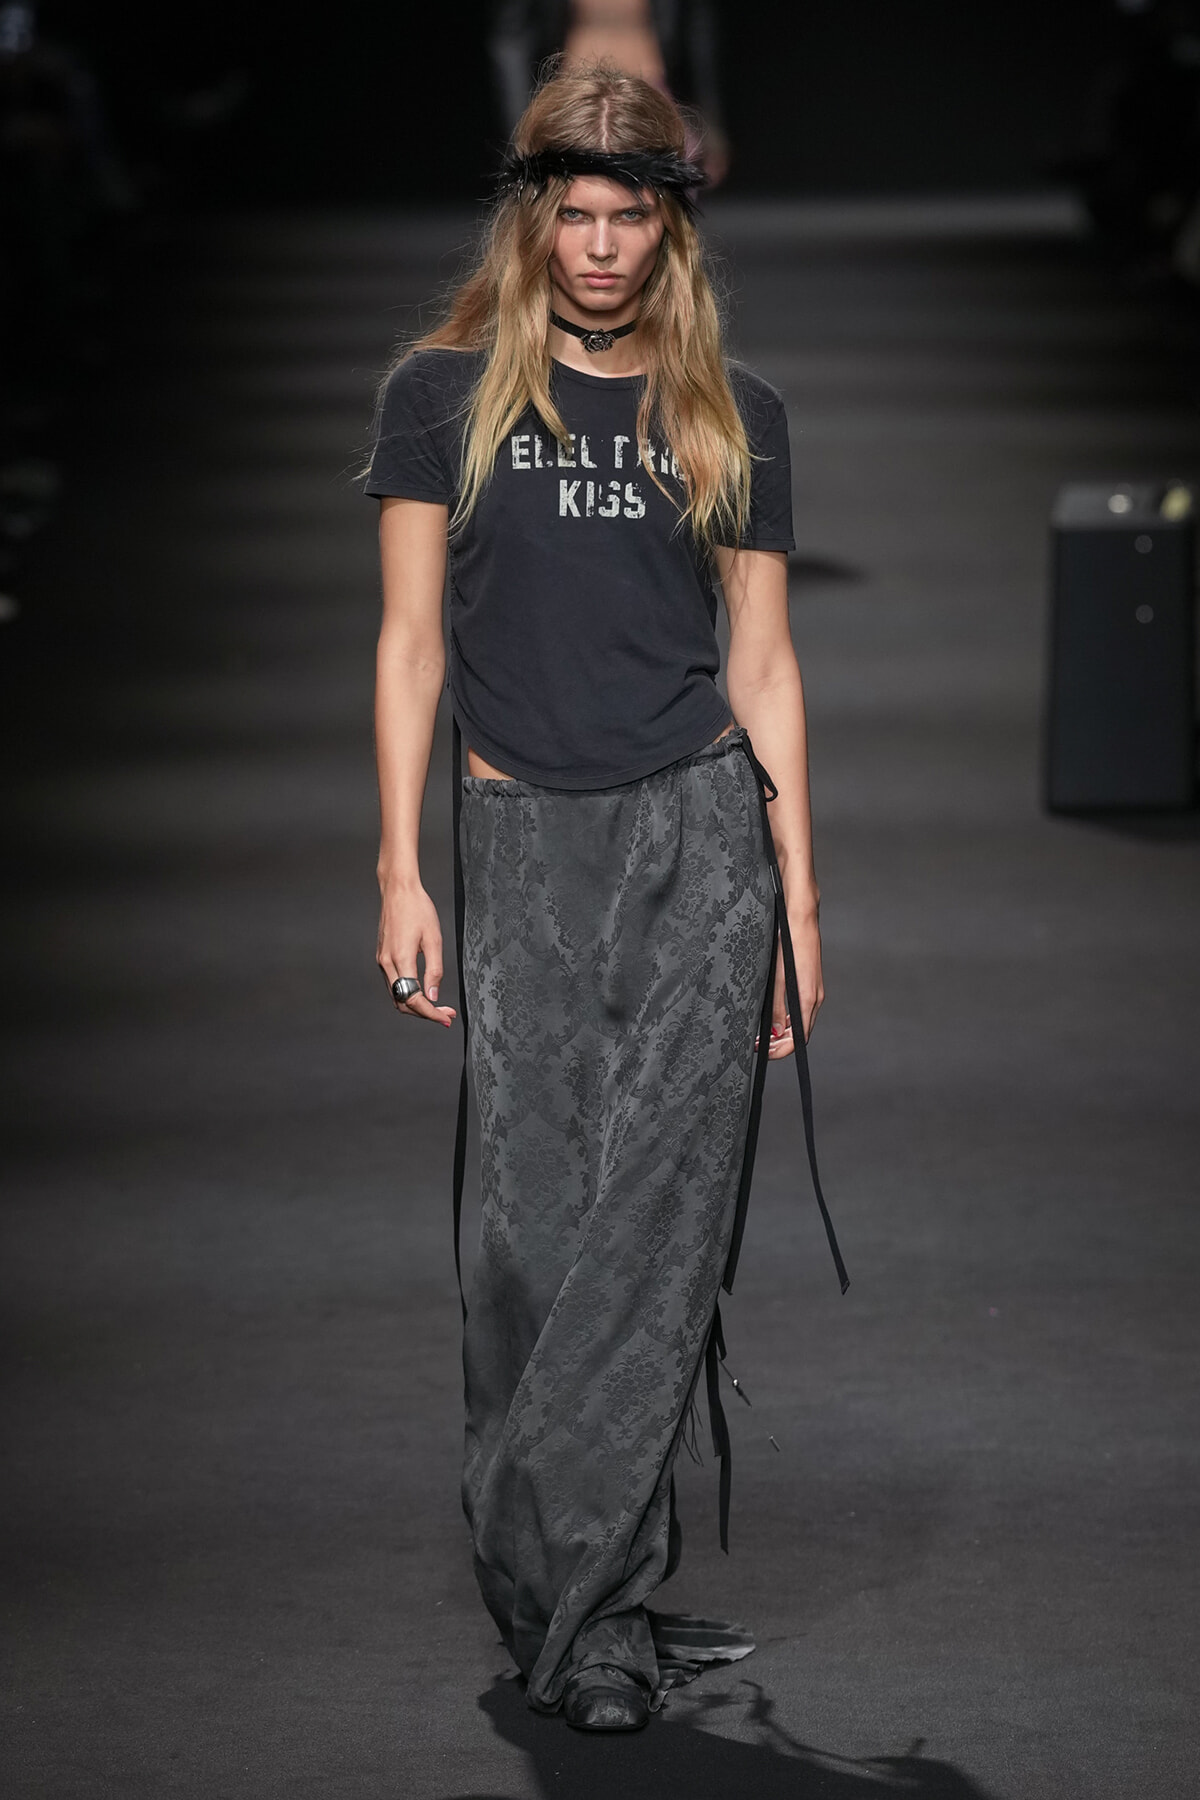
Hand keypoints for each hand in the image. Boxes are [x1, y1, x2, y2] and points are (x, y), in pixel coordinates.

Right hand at [377, 880, 456, 1027]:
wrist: (398, 890)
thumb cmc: (418, 909)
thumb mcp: (434, 939)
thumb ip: (435, 970)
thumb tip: (434, 996)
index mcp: (401, 959)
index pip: (414, 999)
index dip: (431, 1013)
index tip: (446, 1018)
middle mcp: (387, 963)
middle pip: (403, 1003)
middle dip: (424, 1013)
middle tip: (445, 1014)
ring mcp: (382, 960)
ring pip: (396, 995)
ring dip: (416, 1005)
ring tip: (437, 1006)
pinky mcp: (382, 956)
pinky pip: (393, 984)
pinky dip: (407, 993)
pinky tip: (422, 990)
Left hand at [766, 908, 822, 1058]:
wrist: (800, 918)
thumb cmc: (788, 943)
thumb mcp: (777, 977)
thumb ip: (778, 1007)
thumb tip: (776, 1032)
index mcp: (807, 999)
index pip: (799, 1039)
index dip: (781, 1051)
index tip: (763, 1052)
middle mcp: (815, 998)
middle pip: (801, 1033)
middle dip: (779, 1043)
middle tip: (756, 1043)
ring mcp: (814, 990)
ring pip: (801, 1022)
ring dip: (783, 1032)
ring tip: (761, 1032)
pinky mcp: (811, 982)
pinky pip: (802, 1009)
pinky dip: (789, 1018)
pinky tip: (774, 1015)